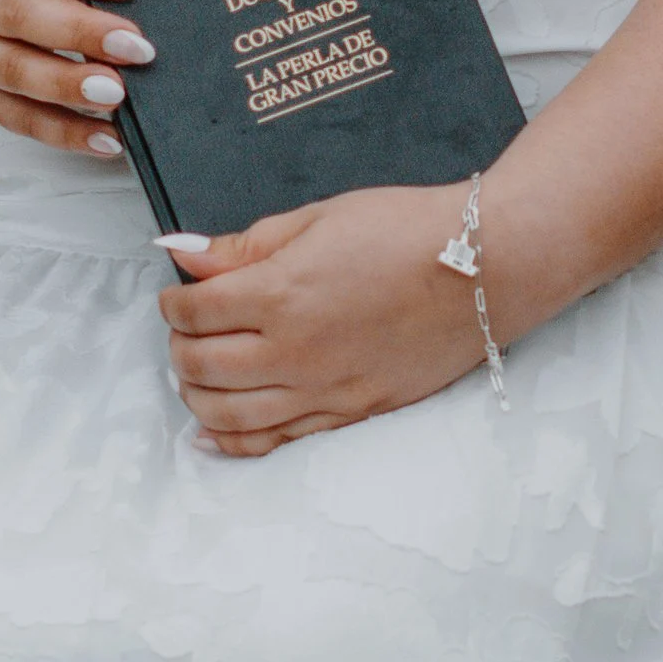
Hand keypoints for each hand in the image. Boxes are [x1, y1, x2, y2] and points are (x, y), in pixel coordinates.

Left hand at [157, 184, 499, 453]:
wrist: (488, 266)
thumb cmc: (409, 230)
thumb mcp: (319, 219)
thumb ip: (245, 245)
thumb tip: (184, 255)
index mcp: (281, 293)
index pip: (193, 312)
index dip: (174, 301)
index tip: (179, 294)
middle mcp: (295, 351)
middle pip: (200, 365)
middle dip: (179, 346)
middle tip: (185, 330)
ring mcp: (324, 390)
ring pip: (227, 415)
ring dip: (197, 395)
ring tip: (198, 373)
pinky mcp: (352, 412)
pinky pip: (276, 442)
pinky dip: (234, 442)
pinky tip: (214, 434)